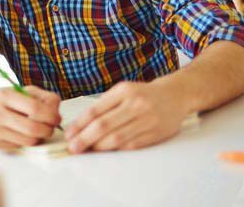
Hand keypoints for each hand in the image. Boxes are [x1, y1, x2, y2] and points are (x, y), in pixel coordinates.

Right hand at [0, 85, 60, 150]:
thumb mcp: (21, 92)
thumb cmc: (4, 103)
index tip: (56, 117)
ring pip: (29, 140)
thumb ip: (42, 97)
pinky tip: (23, 134)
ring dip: (39, 137)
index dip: (51, 115)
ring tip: (38, 130)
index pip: (34, 108)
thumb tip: (57, 111)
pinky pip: (20, 146)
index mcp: (4, 96)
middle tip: (51, 127)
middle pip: (33, 128)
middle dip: (48, 129)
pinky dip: (26, 141)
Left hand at [65, 81, 187, 153]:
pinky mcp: (156, 133)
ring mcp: (147, 119)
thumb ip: (104, 106)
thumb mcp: (122, 91)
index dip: (79, 124)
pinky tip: (106, 151)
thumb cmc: (142, 94)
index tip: (69, 134)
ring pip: (117, 138)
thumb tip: (80, 126)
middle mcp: (136, 104)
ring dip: (99, 147)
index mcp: (124, 91)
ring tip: (87, 150)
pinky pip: (132, 145)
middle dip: (85, 138)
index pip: (96, 110)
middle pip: (104, 125)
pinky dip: (117, 149)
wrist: (175, 95)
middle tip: (73, 147)